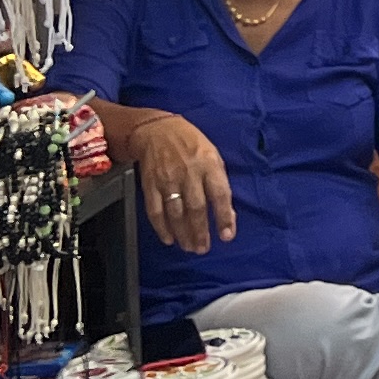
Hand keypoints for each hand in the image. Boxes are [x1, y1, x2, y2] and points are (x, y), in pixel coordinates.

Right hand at [129, 113, 237, 253]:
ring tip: (190, 247)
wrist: (157, 130)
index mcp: (209, 164)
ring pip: (176, 213)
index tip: (227, 236)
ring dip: (183, 233)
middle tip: (203, 248)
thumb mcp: (213, 155)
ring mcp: (167, 179)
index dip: (224, 217)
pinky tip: (169, 238)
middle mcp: (189, 172)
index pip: (220, 194)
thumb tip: (228, 213)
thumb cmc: (191, 144)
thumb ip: (219, 182)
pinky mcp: (150, 184)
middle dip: (201, 232)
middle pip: (196, 208)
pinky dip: (161, 227)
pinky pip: (155, 210)